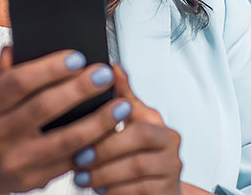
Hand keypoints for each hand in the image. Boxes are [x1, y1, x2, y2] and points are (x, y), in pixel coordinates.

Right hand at [0, 45, 132, 193]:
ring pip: (65, 140)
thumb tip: (19, 44)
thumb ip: (3, 73)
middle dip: (79, 89)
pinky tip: (111, 132)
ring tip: (121, 105)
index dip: (49, 69)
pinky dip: (94, 145)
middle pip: (44, 108)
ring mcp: (15, 161)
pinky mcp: (33, 180)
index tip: (77, 57)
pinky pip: (70, 161)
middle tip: (104, 74)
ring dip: (98, 122)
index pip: (17, 82)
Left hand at [70, 61, 183, 194]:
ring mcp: (171, 167)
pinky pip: (139, 190)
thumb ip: (120, 99)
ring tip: (82, 176)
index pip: (133, 108)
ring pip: (136, 166)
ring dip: (104, 172)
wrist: (159, 190)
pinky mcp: (167, 190)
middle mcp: (169, 142)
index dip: (107, 114)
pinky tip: (99, 189)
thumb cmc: (136, 156)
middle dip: (104, 147)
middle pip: (138, 136)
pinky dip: (115, 190)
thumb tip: (111, 67)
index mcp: (155, 121)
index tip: (82, 122)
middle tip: (78, 157)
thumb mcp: (127, 126)